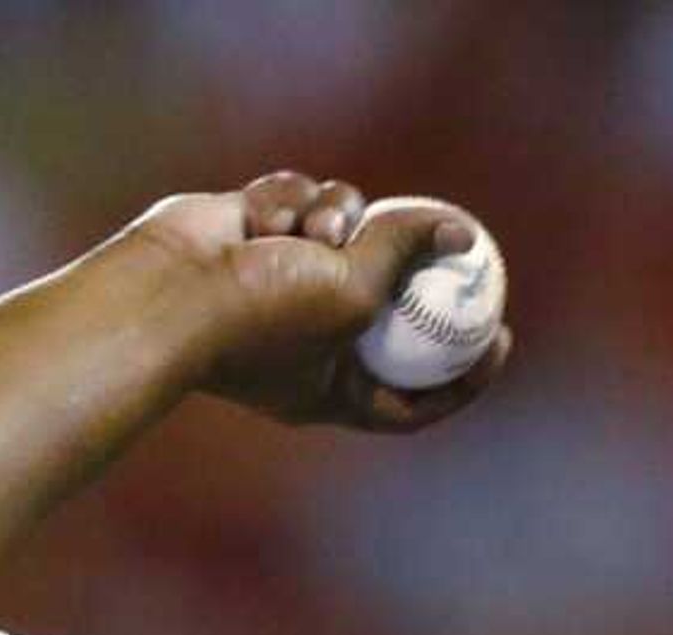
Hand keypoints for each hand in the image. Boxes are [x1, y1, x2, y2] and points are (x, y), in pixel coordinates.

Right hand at [122, 171, 510, 433]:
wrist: (171, 288)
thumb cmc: (261, 314)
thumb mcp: (356, 291)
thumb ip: (408, 254)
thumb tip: (462, 233)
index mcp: (333, 387)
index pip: (414, 396)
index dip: (464, 375)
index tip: (502, 338)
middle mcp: (308, 339)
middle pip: (386, 300)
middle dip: (408, 266)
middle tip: (456, 242)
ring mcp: (280, 283)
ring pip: (346, 228)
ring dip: (339, 218)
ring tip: (314, 229)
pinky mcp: (255, 232)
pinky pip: (299, 200)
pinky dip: (289, 201)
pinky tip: (260, 216)